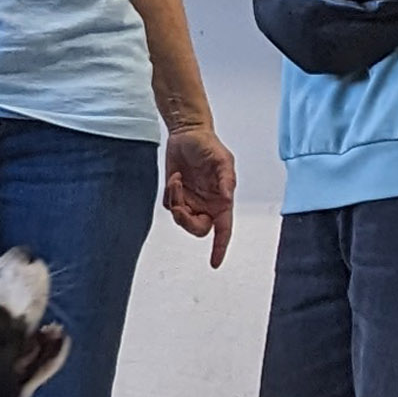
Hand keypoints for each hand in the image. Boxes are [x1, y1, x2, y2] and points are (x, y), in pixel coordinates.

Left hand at [162, 124, 236, 266]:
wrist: (187, 134)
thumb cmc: (209, 145)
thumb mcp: (223, 160)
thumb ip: (226, 180)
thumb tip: (227, 199)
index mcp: (221, 201)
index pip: (223, 230)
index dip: (220, 247)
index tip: (215, 262)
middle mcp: (206, 205)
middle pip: (198, 229)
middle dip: (187, 221)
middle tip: (181, 208)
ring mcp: (190, 201)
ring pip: (181, 218)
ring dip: (177, 200)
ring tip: (178, 180)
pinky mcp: (176, 195)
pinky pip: (170, 206)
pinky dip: (170, 193)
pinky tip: (176, 177)